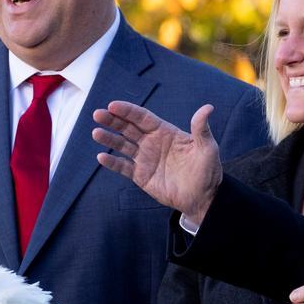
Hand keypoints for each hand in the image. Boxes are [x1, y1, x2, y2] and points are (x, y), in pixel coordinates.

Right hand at [93, 101, 222, 223]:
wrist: (203, 198)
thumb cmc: (207, 171)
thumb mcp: (207, 148)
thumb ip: (201, 129)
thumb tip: (208, 107)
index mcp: (165, 132)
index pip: (143, 117)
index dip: (128, 111)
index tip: (113, 105)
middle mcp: (152, 142)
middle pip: (128, 128)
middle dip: (113, 120)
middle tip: (98, 114)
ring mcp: (145, 159)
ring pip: (123, 145)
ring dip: (109, 139)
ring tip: (96, 133)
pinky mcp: (141, 175)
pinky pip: (123, 167)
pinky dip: (112, 162)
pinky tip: (101, 157)